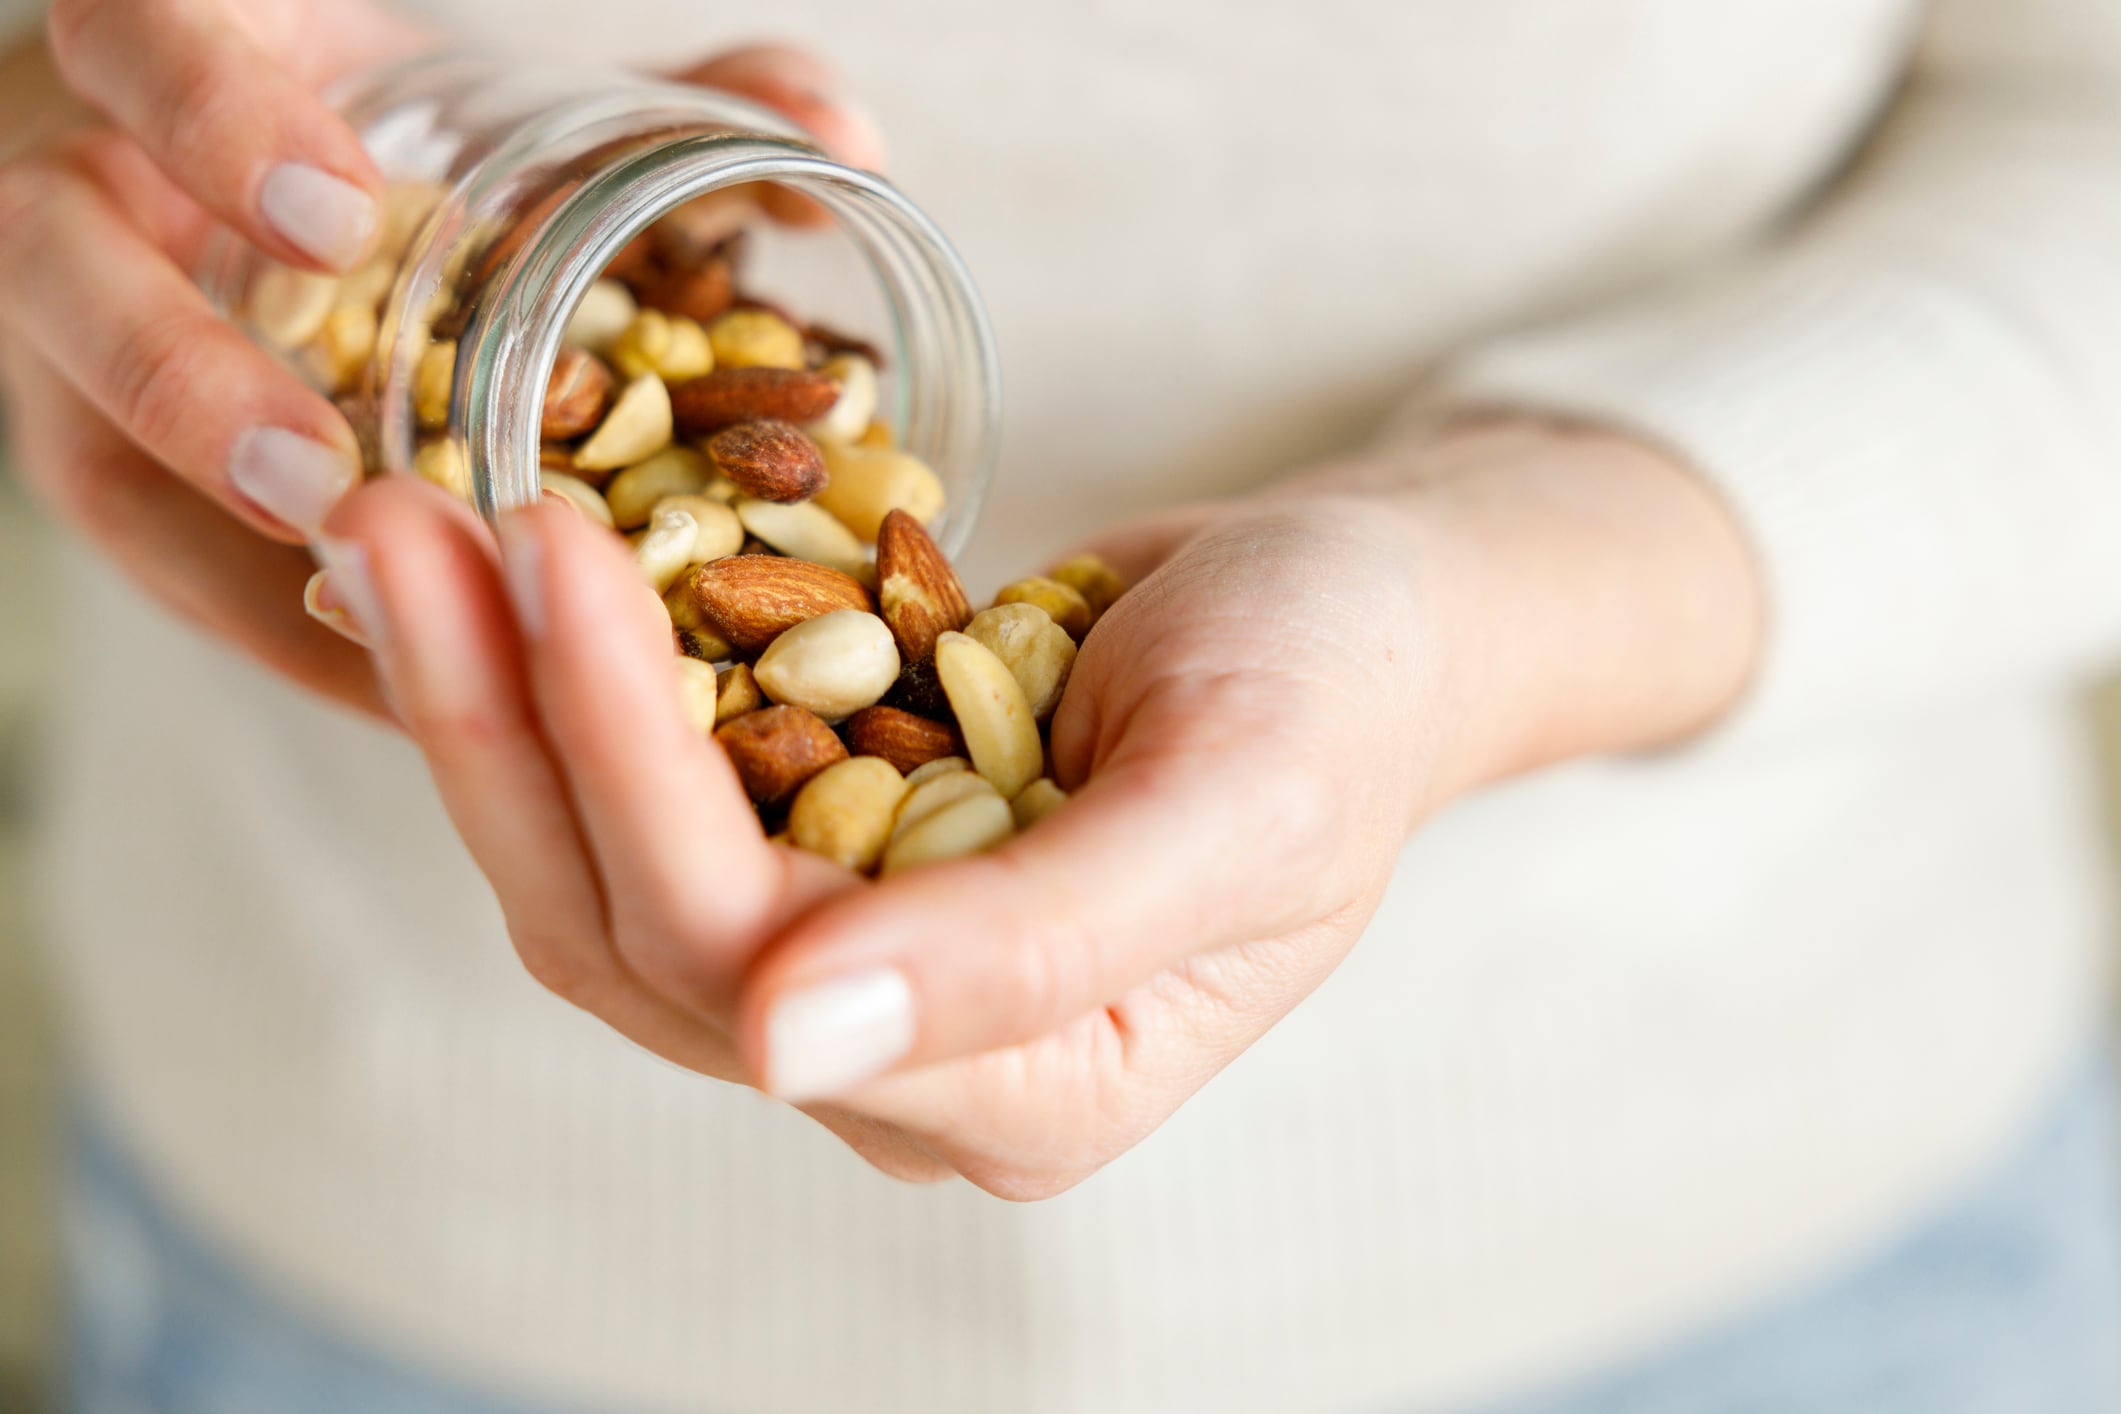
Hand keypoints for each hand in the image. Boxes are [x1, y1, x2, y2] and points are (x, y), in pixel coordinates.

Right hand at [0, 3, 880, 718]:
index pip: (144, 50)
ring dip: (245, 563)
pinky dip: (306, 639)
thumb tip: (843, 143)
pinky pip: (182, 578)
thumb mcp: (482, 102)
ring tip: (377, 621)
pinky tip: (429, 701)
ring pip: (96, 458)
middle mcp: (86, 212)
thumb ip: (661, 110)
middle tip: (322, 476)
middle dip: (181, 377)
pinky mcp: (113, 488)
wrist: (199, 192)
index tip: (340, 212)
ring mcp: (68, 361)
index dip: (220, 121)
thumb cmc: (364, 136)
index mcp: (163, 67)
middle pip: (65, 279)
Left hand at [316, 419, 1761, 1195]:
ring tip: (405, 520)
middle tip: (399, 513)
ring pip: (598, 866)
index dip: (622, 765)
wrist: (1362, 615)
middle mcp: (904, 1059)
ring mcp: (851, 961)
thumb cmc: (1343, 698)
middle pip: (624, 927)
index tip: (550, 545)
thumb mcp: (1241, 803)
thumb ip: (1037, 942)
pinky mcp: (815, 858)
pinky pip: (643, 793)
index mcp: (1022, 1091)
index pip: (748, 961)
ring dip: (493, 700)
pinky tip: (488, 567)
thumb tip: (788, 1048)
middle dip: (503, 723)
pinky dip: (558, 682)